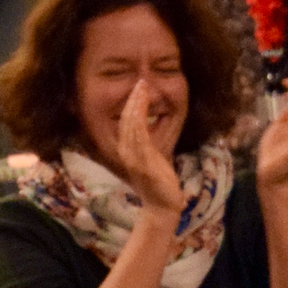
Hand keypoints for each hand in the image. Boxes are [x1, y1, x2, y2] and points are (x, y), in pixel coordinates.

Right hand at [103, 78, 185, 216]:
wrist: (162, 206)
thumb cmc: (159, 184)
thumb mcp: (151, 159)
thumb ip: (148, 144)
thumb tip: (150, 127)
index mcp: (126, 151)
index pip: (125, 122)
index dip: (130, 104)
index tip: (138, 88)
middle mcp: (125, 152)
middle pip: (126, 119)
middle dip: (133, 99)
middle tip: (140, 81)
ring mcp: (133, 157)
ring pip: (131, 123)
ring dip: (137, 103)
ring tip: (142, 87)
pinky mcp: (143, 161)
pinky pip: (139, 133)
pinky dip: (140, 116)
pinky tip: (144, 105)